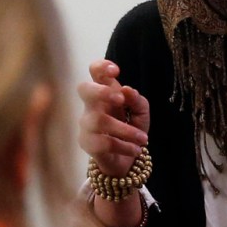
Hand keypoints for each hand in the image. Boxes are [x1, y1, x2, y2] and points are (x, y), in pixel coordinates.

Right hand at [77, 59, 150, 177]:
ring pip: (98, 120)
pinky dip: (124, 146)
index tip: (116, 71)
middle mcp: (92, 105)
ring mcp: (86, 124)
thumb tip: (128, 90)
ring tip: (143, 139)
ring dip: (125, 130)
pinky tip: (136, 149)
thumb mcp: (141, 114)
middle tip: (120, 100)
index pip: (95, 72)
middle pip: (84, 89)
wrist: (127, 160)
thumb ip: (138, 101)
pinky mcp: (87, 143)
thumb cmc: (131, 129)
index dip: (101, 67)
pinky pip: (103, 142)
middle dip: (101, 91)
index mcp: (105, 92)